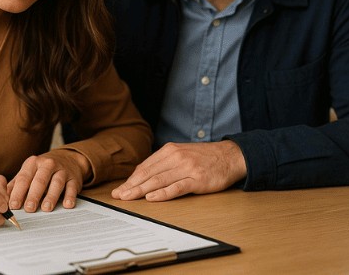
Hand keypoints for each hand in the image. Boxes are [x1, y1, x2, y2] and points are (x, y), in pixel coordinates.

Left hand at [8, 150, 89, 212]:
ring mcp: (62, 170)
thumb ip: (16, 185)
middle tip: (29, 209)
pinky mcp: (74, 178)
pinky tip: (67, 204)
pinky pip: (72, 187)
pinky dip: (70, 196)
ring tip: (46, 208)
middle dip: (34, 195)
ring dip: (51, 196)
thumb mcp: (28, 172)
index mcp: (33, 163)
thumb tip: (3, 199)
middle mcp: (48, 164)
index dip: (18, 192)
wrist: (68, 159)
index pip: (24, 178)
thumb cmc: (42, 171)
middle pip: (40, 180)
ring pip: (56, 183)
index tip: (13, 205)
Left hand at [111, 141, 246, 200]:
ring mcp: (186, 168)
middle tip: (118, 196)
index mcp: (170, 150)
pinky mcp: (197, 179)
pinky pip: (176, 187)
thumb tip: (142, 175)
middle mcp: (176, 157)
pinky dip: (163, 193)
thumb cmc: (204, 157)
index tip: (120, 189)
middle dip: (131, 186)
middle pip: (148, 174)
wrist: (230, 156)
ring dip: (141, 190)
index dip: (131, 179)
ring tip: (128, 198)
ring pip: (158, 180)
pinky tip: (151, 198)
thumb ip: (163, 162)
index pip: (145, 166)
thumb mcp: (181, 153)